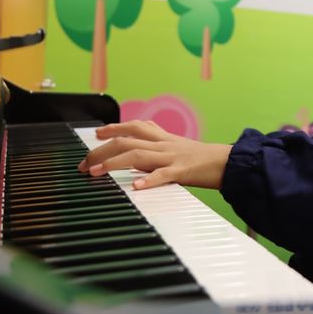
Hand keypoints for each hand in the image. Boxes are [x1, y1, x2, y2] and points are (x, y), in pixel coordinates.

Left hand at [77, 120, 231, 189]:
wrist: (229, 162)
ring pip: (137, 154)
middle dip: (101, 150)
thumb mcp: (178, 148)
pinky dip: (148, 180)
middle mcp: (164, 144)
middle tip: (84, 163)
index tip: (97, 133)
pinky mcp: (182, 172)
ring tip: (95, 172)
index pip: (134, 126)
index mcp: (164, 138)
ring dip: (112, 163)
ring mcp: (172, 157)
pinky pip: (162, 175)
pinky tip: (135, 187)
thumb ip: (159, 147)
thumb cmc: (204, 159)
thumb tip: (137, 153)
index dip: (113, 128)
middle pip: (127, 140)